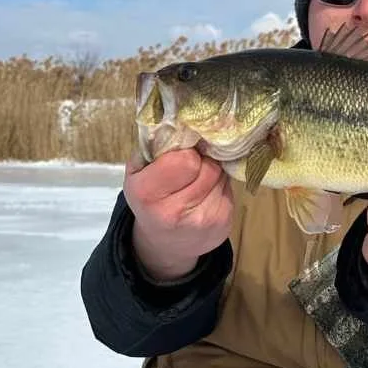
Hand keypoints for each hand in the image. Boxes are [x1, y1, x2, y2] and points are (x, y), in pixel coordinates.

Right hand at [124, 148, 233, 282]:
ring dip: (212, 172)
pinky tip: (206, 194)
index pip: (186, 159)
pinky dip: (219, 187)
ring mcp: (204, 220)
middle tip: (191, 168)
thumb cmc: (149, 199)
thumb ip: (153, 146)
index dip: (186, 154)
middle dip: (202, 161)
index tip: (179, 157)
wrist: (166, 245)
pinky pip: (229, 189)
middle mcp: (176, 212)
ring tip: (197, 181)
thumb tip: (181, 122)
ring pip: (222, 176)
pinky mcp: (224, 224)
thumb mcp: (137, 172)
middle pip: (209, 167)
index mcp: (148, 194)